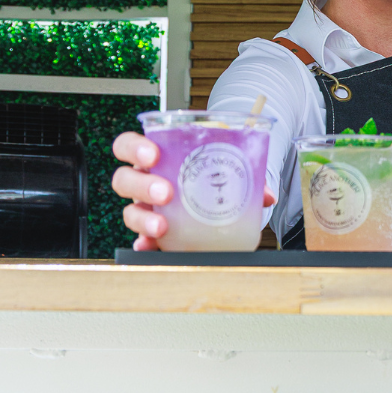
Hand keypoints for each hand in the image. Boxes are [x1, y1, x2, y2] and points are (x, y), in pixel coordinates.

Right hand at [111, 132, 276, 250]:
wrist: (216, 196)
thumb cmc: (212, 173)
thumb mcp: (228, 167)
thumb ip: (247, 176)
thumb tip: (267, 195)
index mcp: (157, 157)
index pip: (128, 146)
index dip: (134, 148)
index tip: (153, 154)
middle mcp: (145, 181)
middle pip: (124, 179)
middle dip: (142, 185)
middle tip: (166, 192)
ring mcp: (146, 208)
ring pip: (129, 211)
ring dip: (143, 218)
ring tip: (162, 226)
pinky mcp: (152, 232)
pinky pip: (141, 239)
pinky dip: (144, 243)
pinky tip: (150, 247)